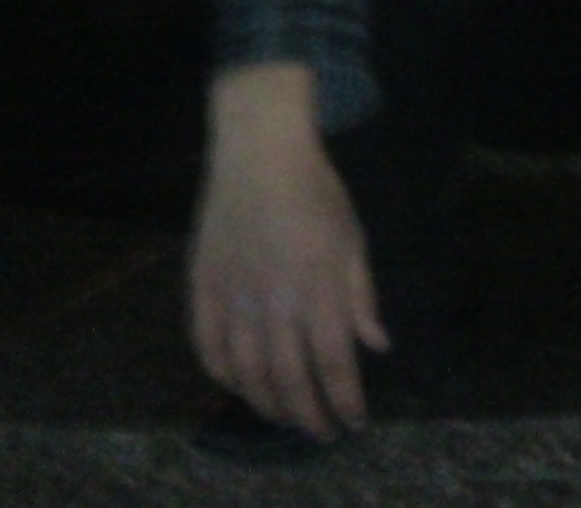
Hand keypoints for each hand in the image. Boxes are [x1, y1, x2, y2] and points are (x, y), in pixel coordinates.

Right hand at [187, 64, 389, 440]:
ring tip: (282, 417)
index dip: (344, 400)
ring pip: (246, 370)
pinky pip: (207, 343)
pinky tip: (237, 384)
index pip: (334, 363)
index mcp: (318, 286)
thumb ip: (361, 297)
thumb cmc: (316, 190)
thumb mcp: (353, 239)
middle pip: (289, 377)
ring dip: (265, 403)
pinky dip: (221, 372)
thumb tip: (376, 346)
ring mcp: (234, 293)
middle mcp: (275, 298)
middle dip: (307, 415)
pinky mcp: (204, 283)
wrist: (259, 148)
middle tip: (319, 432)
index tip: (353, 423)